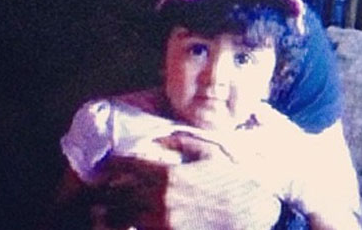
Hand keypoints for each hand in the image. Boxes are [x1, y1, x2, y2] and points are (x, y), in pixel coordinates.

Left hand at [93, 134, 281, 229]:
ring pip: (122, 219)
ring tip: (107, 210)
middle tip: (104, 188)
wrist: (257, 210)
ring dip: (112, 213)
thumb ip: (181, 143)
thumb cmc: (236, 179)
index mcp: (168, 174)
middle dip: (108, 190)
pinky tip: (132, 223)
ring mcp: (164, 224)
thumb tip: (158, 140)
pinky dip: (131, 227)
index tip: (110, 164)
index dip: (115, 164)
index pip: (128, 167)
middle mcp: (160, 200)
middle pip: (118, 195)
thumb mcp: (211, 152)